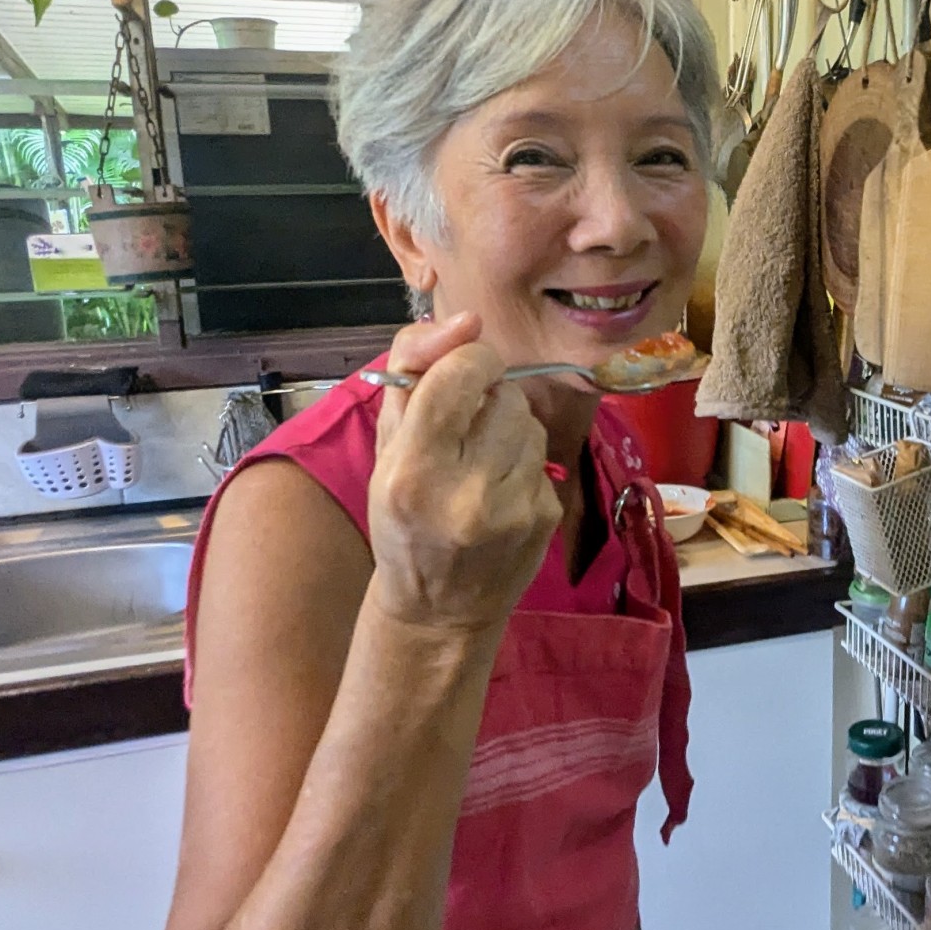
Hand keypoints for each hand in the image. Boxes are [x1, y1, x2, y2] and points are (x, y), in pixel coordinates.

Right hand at [367, 313, 560, 633]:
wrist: (440, 609)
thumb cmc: (403, 518)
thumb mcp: (386, 444)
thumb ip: (414, 370)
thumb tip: (467, 321)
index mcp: (413, 470)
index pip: (462, 375)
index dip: (467, 361)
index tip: (459, 375)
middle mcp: (466, 491)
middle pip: (503, 394)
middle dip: (487, 399)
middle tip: (464, 433)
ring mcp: (513, 509)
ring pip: (530, 423)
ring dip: (508, 429)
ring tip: (480, 465)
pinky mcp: (544, 518)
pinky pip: (543, 459)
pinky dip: (523, 463)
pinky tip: (499, 492)